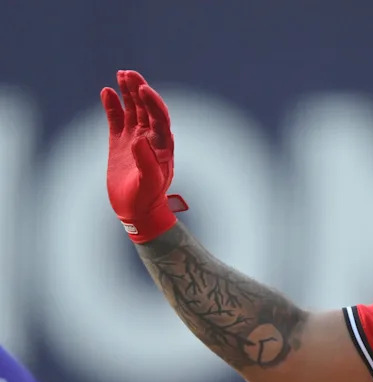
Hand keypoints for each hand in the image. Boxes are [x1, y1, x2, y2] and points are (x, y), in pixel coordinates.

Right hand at [100, 70, 187, 242]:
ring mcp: (134, 139)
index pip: (159, 118)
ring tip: (121, 75)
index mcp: (162, 146)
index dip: (153, 102)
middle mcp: (150, 139)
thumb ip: (147, 162)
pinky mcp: (119, 143)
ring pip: (132, 110)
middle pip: (146, 108)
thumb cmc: (146, 199)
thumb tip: (140, 139)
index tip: (143, 89)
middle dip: (139, 90)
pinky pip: (116, 120)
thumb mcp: (149, 183)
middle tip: (129, 74)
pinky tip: (106, 92)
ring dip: (128, 93)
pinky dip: (112, 106)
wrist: (136, 211)